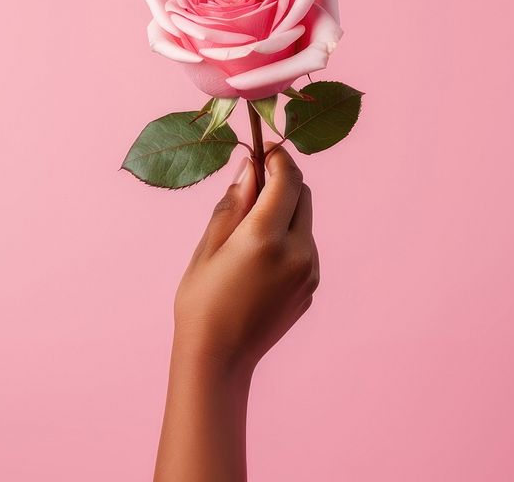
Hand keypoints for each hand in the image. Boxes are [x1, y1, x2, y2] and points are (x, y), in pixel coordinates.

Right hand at [173, 143, 319, 375]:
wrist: (219, 361)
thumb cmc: (202, 301)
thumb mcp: (209, 244)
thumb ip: (234, 202)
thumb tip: (250, 166)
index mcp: (266, 237)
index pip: (288, 177)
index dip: (277, 158)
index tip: (262, 152)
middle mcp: (297, 251)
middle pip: (303, 194)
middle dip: (281, 183)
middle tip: (251, 190)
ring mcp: (310, 272)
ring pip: (305, 221)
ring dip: (285, 213)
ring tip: (249, 236)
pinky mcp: (312, 288)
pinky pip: (305, 248)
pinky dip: (288, 240)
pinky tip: (259, 263)